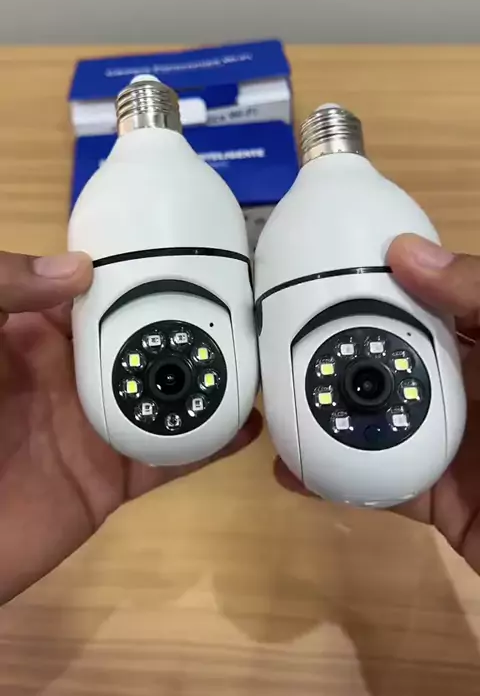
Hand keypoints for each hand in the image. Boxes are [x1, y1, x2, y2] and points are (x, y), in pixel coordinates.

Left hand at [0, 251, 260, 603]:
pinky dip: (209, 444)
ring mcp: (95, 430)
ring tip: (259, 356)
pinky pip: (168, 459)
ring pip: (164, 396)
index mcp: (34, 338)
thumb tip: (82, 268)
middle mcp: (71, 378)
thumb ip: (4, 291)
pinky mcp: (110, 480)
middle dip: (189, 323)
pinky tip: (248, 425)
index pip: (98, 297)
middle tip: (246, 304)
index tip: (192, 256)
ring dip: (208, 379)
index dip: (140, 276)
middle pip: (142, 342)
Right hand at [275, 234, 479, 574]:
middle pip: (392, 358)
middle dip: (335, 346)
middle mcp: (473, 387)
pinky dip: (334, 478)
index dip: (377, 283)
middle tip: (273, 336)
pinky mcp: (441, 501)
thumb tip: (405, 251)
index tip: (317, 271)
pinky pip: (379, 484)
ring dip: (324, 411)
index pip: (428, 301)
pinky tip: (290, 469)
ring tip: (269, 397)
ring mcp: (455, 446)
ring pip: (377, 419)